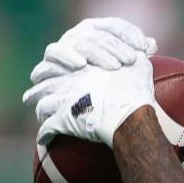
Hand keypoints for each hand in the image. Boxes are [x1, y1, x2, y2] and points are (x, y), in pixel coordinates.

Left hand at [23, 56, 154, 147]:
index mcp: (81, 61)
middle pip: (43, 74)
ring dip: (38, 106)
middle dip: (39, 82)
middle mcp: (66, 77)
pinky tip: (45, 139)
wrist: (127, 110)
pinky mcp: (62, 120)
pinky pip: (47, 128)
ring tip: (37, 111)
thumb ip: (139, 52)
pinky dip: (45, 134)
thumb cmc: (134, 85)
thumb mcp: (140, 62)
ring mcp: (61, 98)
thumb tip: (150, 44)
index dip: (55, 63)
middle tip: (34, 90)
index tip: (51, 69)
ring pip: (40, 102)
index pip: (58, 55)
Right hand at [28, 18, 157, 85]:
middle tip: (132, 61)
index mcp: (95, 33)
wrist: (77, 112)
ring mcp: (62, 48)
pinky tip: (81, 65)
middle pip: (98, 34)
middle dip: (117, 46)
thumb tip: (151, 43)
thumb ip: (135, 56)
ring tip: (114, 66)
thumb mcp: (122, 73)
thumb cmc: (104, 89)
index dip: (130, 33)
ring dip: (97, 52)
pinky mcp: (47, 62)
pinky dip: (66, 56)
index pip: (113, 25)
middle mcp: (77, 36)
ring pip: (78, 41)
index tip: (145, 48)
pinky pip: (54, 52)